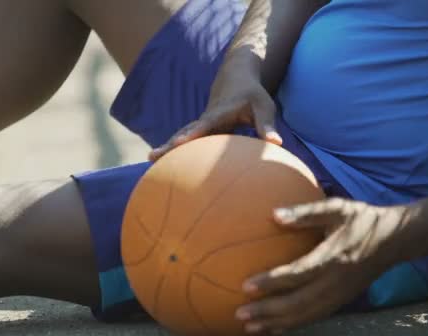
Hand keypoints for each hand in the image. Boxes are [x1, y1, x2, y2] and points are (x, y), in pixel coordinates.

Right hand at [148, 56, 281, 160]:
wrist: (236, 78)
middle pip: (186, 133)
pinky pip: (187, 142)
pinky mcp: (202, 131)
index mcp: (221, 113)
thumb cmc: (253, 94)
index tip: (180, 143)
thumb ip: (267, 125)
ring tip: (151, 160)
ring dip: (168, 148)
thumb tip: (276, 144)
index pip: (205, 124)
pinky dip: (175, 151)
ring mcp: (202, 126)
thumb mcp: (264, 106)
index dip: (193, 134)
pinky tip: (165, 164)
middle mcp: (207, 119)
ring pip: (182, 137)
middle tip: (153, 156)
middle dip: (170, 144)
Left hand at [235, 198, 410, 334]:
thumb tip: (274, 214)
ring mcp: (340, 294)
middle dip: (268, 311)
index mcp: (333, 257)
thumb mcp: (337, 208)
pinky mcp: (342, 300)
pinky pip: (315, 316)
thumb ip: (307, 212)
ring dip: (277, 323)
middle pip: (299, 303)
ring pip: (306, 315)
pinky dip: (293, 324)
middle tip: (240, 314)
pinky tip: (274, 327)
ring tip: (250, 327)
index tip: (247, 285)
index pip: (299, 273)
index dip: (273, 281)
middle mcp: (336, 281)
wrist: (395, 240)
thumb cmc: (362, 219)